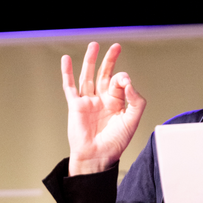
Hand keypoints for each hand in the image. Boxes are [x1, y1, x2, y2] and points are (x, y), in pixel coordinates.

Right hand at [62, 42, 145, 175]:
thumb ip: (136, 101)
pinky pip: (70, 86)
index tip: (126, 84)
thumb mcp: (132, 121)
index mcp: (117, 103)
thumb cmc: (114, 143)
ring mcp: (88, 101)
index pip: (120, 82)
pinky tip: (66, 60)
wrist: (97, 156)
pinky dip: (67, 73)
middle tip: (115, 47)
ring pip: (88, 76)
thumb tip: (128, 83)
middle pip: (105, 74)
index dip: (124, 79)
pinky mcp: (75, 105)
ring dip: (90, 60)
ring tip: (93, 45)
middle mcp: (102, 100)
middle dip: (110, 60)